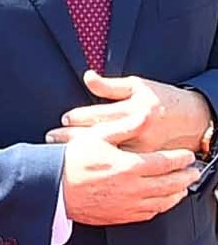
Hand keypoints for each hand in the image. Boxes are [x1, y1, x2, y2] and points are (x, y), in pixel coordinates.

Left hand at [46, 71, 212, 153]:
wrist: (193, 121)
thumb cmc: (163, 100)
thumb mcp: (138, 86)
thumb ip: (110, 86)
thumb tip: (88, 77)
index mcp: (135, 112)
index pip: (99, 115)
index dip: (78, 117)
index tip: (62, 119)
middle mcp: (138, 133)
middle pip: (97, 137)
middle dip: (71, 138)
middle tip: (50, 138)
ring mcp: (142, 151)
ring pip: (106, 154)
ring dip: (81, 154)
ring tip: (58, 154)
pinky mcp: (145, 164)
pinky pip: (119, 167)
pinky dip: (100, 166)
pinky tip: (83, 167)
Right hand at [61, 132, 197, 225]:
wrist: (51, 188)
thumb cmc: (69, 161)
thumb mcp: (96, 136)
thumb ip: (125, 126)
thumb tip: (144, 117)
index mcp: (129, 166)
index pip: (166, 162)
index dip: (181, 158)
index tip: (187, 155)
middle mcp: (133, 188)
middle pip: (171, 183)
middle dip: (186, 176)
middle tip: (193, 171)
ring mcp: (128, 204)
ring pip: (163, 201)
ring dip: (177, 193)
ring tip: (183, 187)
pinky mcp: (120, 216)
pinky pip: (149, 214)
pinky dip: (161, 207)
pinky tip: (162, 201)